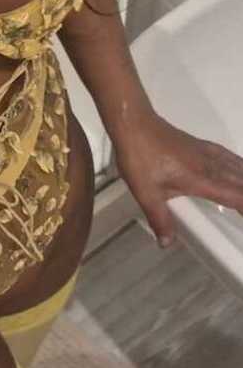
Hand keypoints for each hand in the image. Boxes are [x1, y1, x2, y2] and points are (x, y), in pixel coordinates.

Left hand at [112, 110, 242, 247]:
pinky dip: (240, 166)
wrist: (135, 125)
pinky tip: (239, 168)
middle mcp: (210, 166)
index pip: (236, 196)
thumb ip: (160, 219)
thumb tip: (167, 243)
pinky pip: (229, 157)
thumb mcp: (146, 193)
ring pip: (239, 168)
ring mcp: (207, 153)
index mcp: (201, 180)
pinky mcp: (201, 145)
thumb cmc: (140, 158)